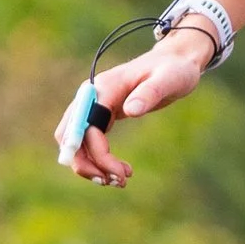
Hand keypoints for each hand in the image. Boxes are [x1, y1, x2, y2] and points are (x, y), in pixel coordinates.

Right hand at [64, 29, 216, 185]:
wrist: (174, 62)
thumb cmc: (174, 69)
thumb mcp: (169, 80)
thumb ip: (150, 93)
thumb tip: (131, 110)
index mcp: (103, 87)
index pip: (86, 126)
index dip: (97, 153)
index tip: (120, 172)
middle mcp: (92, 96)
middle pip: (70, 136)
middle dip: (85, 164)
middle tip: (114, 182)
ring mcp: (94, 105)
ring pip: (76, 142)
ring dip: (90, 165)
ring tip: (120, 180)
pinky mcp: (101, 114)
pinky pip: (88, 140)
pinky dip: (97, 159)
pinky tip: (120, 170)